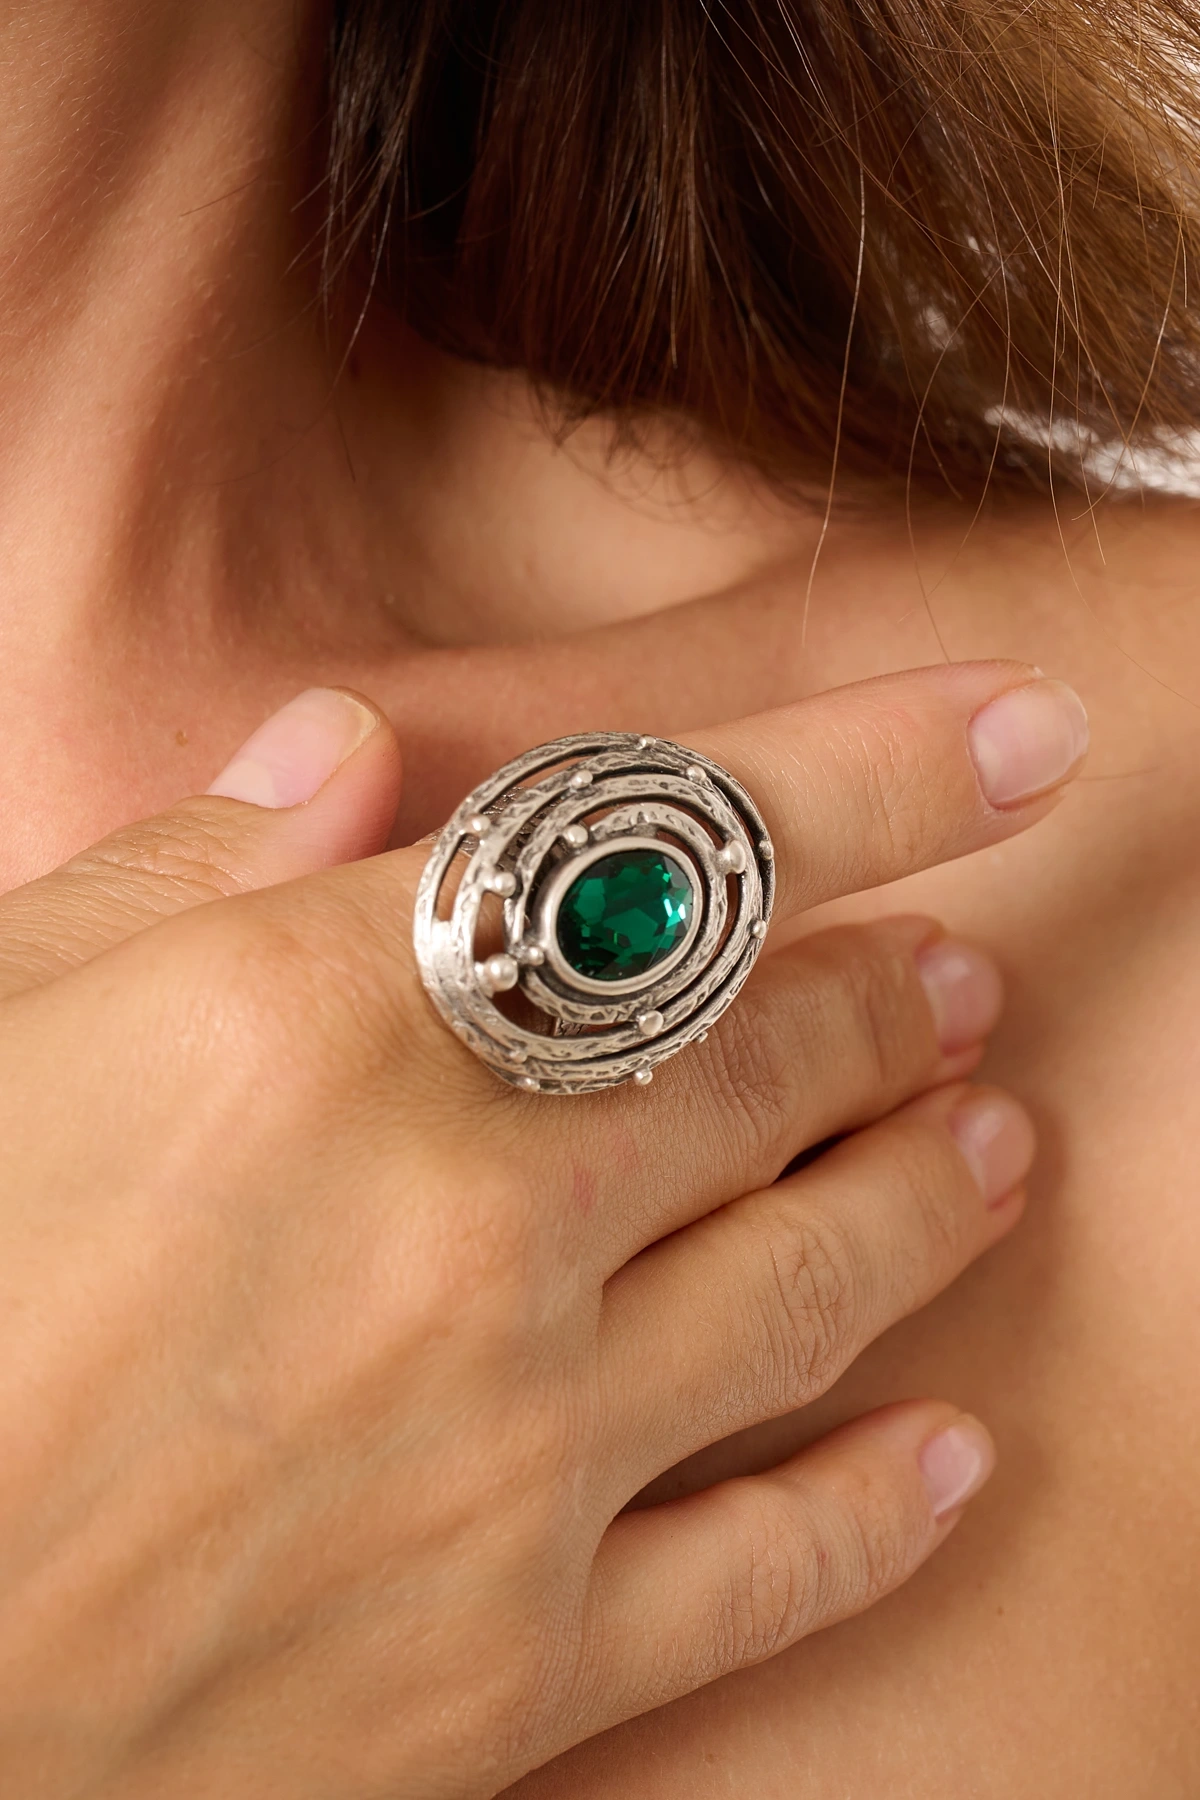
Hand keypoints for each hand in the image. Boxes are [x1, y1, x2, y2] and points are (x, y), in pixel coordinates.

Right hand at [0, 666, 1085, 1796]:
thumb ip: (187, 879)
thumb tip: (346, 753)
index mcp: (325, 1024)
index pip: (683, 844)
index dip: (887, 766)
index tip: (1024, 729)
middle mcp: (464, 1218)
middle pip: (770, 1059)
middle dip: (891, 999)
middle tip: (957, 978)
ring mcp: (510, 1452)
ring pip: (813, 1282)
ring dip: (926, 1195)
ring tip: (990, 1144)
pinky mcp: (509, 1670)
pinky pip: (767, 1570)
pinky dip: (884, 1502)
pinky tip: (953, 1454)